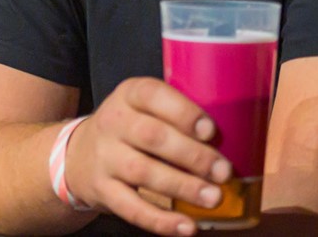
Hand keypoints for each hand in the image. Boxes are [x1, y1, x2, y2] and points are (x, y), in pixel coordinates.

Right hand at [65, 77, 231, 235]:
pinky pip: (131, 208)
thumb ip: (176, 114)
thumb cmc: (130, 128)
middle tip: (223, 171)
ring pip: (144, 171)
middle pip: (152, 136)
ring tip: (213, 198)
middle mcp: (113, 122)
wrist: (79, 155)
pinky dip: (160, 221)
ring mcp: (105, 157)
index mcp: (128, 95)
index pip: (151, 94)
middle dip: (192, 155)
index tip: (210, 130)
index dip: (181, 111)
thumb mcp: (142, 108)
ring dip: (183, 187)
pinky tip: (187, 227)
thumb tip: (238, 133)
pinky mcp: (103, 189)